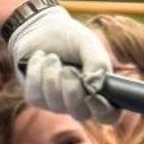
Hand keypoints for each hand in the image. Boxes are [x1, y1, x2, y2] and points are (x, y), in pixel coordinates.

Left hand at [8, 4, 112, 125]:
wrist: (40, 28)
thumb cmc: (70, 38)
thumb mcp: (87, 43)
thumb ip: (97, 62)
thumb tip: (95, 87)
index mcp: (99, 90)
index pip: (108, 115)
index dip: (102, 110)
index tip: (92, 96)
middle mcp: (80, 102)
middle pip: (80, 113)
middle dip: (72, 90)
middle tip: (67, 68)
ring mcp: (57, 103)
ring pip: (55, 105)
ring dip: (52, 77)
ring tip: (52, 57)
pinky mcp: (37, 98)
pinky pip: (35, 96)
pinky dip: (36, 74)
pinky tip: (39, 59)